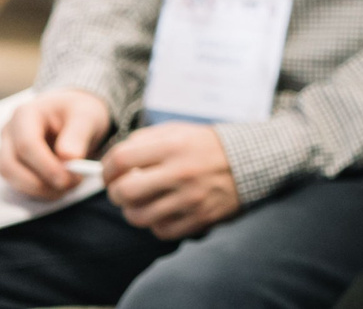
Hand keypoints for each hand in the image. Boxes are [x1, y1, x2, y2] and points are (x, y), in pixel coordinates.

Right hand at [0, 87, 111, 198]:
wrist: (75, 116)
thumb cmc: (79, 112)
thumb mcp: (87, 116)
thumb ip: (78, 135)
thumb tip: (69, 158)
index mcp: (25, 114)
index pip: (26, 145)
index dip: (45, 166)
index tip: (67, 178)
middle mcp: (9, 133)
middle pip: (10, 165)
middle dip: (40, 182)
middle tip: (70, 185)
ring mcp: (6, 150)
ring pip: (12, 178)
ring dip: (40, 189)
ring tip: (69, 185)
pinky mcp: (12, 166)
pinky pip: (18, 184)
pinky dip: (39, 190)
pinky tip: (60, 187)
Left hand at [101, 122, 240, 239]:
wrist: (255, 160)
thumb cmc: (209, 145)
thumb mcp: (180, 131)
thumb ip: (146, 140)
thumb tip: (113, 161)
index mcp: (174, 145)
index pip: (121, 160)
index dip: (106, 169)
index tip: (109, 173)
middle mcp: (181, 172)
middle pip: (124, 192)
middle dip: (116, 193)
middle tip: (123, 190)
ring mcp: (190, 198)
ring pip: (138, 216)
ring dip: (134, 210)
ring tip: (144, 202)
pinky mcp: (199, 218)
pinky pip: (160, 230)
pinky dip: (157, 223)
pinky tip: (165, 211)